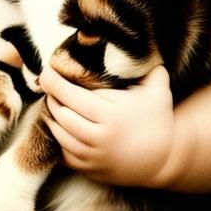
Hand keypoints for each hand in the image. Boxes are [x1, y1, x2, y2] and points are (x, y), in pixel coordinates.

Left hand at [38, 63, 176, 186]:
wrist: (164, 160)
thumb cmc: (158, 119)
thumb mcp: (158, 89)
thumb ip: (148, 64)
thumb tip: (139, 40)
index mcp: (110, 116)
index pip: (70, 96)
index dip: (54, 82)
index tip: (46, 70)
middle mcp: (99, 138)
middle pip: (60, 115)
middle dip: (51, 97)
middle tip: (49, 84)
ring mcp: (93, 157)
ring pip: (58, 135)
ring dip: (51, 117)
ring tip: (53, 101)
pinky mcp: (90, 170)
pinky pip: (63, 154)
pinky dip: (57, 138)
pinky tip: (59, 124)